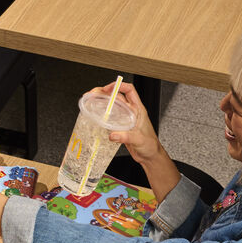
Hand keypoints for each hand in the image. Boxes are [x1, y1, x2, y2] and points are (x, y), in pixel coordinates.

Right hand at [91, 82, 178, 200]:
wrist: (149, 156)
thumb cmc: (150, 145)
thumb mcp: (139, 140)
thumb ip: (126, 137)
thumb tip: (113, 135)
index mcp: (138, 110)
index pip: (129, 90)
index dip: (118, 86)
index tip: (108, 89)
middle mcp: (131, 112)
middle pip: (117, 96)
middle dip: (104, 93)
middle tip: (93, 94)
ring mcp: (125, 119)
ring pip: (112, 106)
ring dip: (102, 102)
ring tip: (91, 101)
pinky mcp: (120, 127)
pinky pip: (110, 117)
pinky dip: (102, 115)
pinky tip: (95, 116)